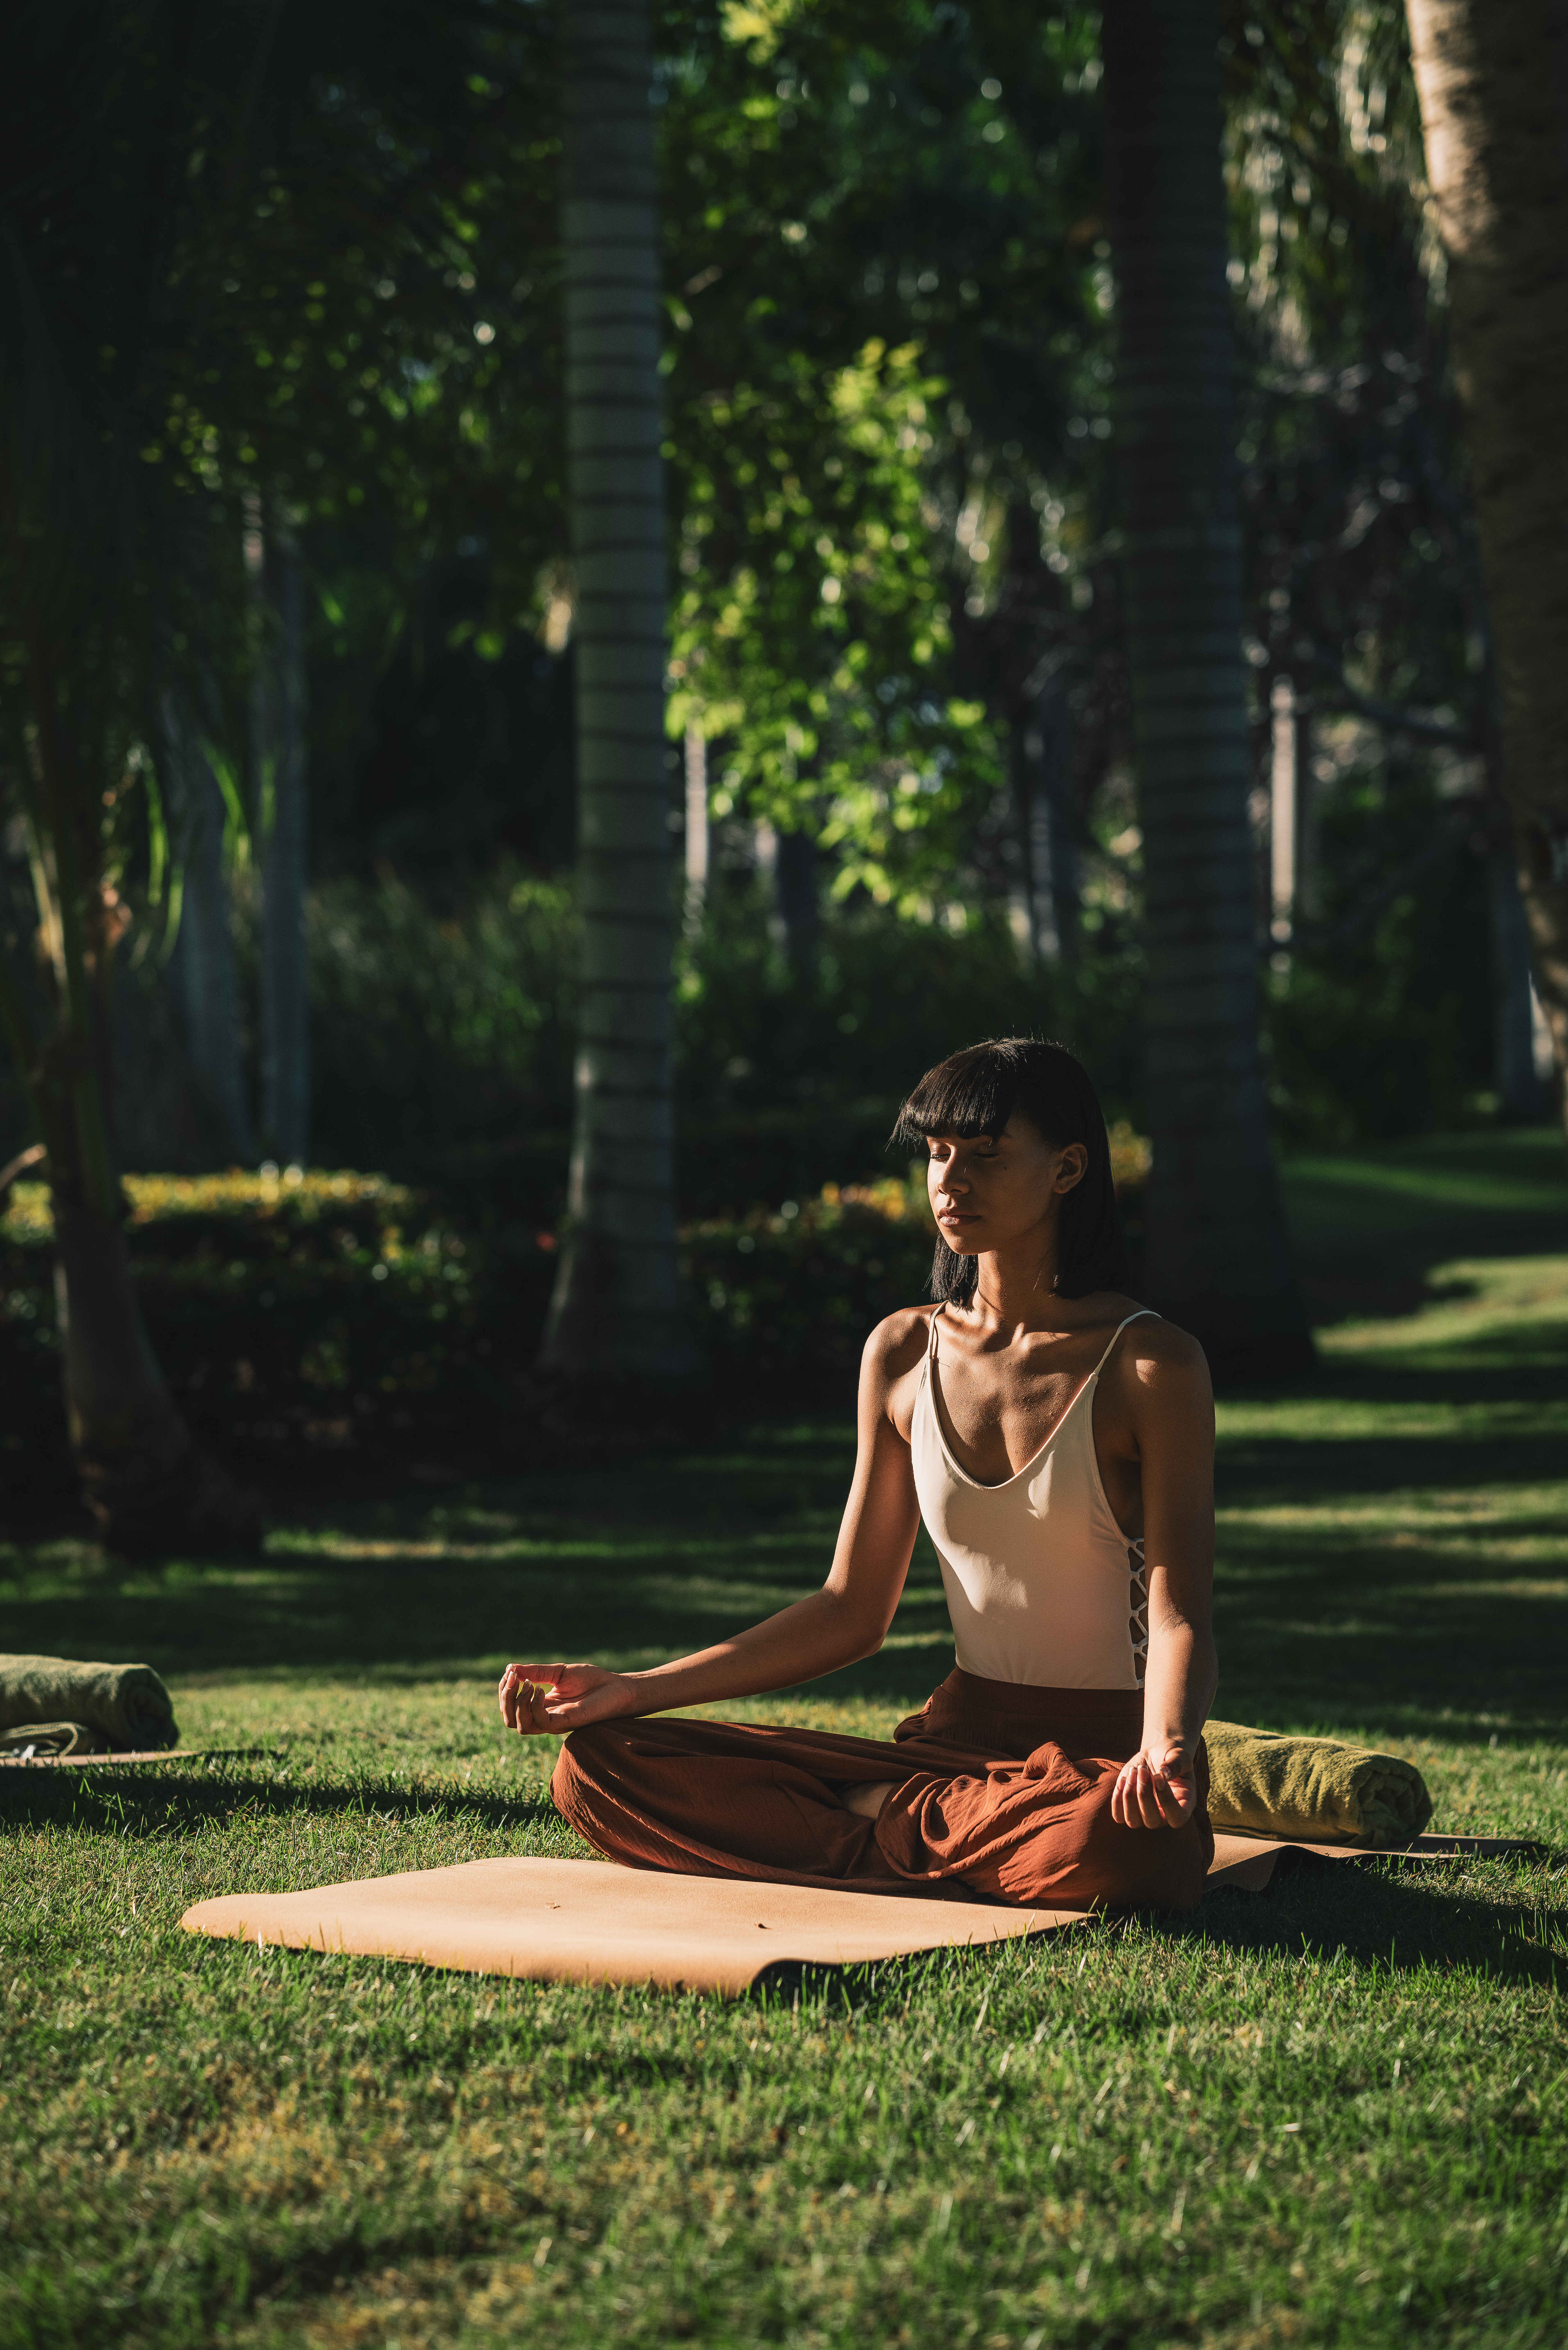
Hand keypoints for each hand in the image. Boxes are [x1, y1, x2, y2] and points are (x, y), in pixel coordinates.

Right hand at [497, 1662, 638, 1733]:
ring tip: (529, 1683)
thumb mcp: (558, 1672)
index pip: (510, 1707)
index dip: (505, 1690)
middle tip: (513, 1678)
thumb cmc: (592, 1680)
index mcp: (541, 1706)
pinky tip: (540, 1689)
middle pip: (510, 1720)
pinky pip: (540, 1722)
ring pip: (521, 1726)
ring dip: (517, 1703)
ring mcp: (554, 1723)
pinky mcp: (566, 1722)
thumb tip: (510, 1667)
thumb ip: (536, 1671)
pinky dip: (534, 1705)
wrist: (618, 1687)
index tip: (510, 1671)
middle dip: (505, 1698)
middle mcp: (544, 1717)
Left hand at [1110, 1740, 1196, 1830]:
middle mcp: (1165, 1816)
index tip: (1158, 1777)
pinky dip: (1117, 1798)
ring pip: (1133, 1821)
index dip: (1166, 1801)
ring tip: (1134, 1771)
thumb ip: (1175, 1764)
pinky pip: (1118, 1816)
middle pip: (1152, 1821)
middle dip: (1144, 1793)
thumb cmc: (1171, 1756)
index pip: (1177, 1818)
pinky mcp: (1129, 1809)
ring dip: (1129, 1796)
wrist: (1156, 1755)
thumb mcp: (1179, 1755)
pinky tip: (1124, 1779)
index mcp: (1184, 1805)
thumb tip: (1163, 1774)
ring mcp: (1145, 1815)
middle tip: (1143, 1769)